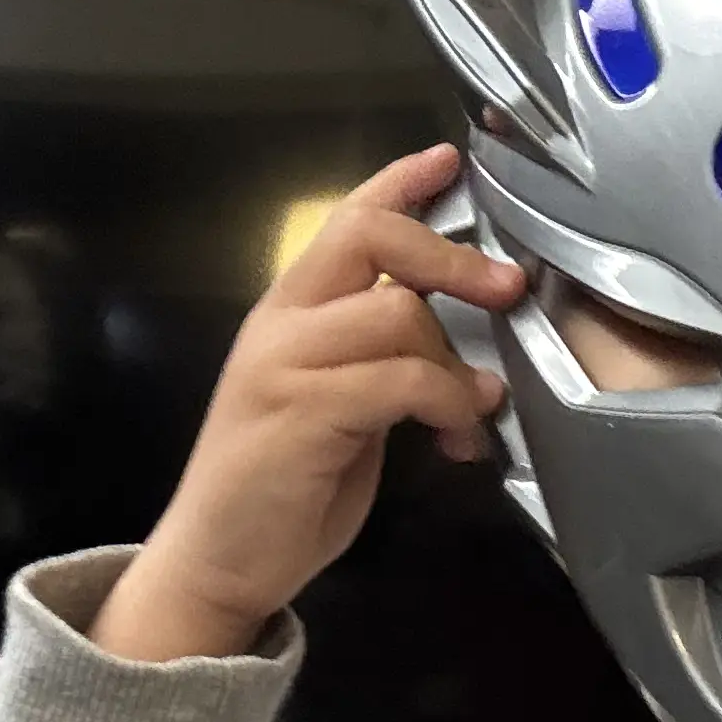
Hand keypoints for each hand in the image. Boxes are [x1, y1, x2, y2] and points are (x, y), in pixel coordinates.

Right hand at [92, 145, 523, 663]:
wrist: (214, 562)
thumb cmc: (278, 490)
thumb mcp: (337, 406)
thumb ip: (379, 362)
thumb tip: (462, 350)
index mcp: (288, 312)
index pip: (345, 220)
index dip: (400, 183)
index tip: (449, 160)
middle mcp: (281, 324)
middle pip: (370, 238)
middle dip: (451, 255)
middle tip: (507, 287)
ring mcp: (285, 365)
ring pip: (397, 313)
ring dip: (456, 362)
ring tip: (475, 408)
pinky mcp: (302, 412)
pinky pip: (400, 380)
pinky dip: (447, 405)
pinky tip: (459, 439)